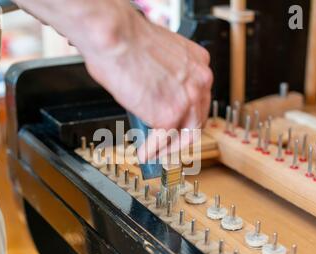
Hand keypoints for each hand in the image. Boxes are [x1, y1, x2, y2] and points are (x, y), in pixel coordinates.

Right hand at [82, 8, 212, 160]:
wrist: (115, 37)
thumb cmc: (126, 39)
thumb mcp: (159, 55)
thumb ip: (165, 78)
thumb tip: (153, 93)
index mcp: (198, 63)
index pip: (200, 98)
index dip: (188, 115)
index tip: (179, 124)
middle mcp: (199, 82)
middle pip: (198, 120)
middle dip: (182, 136)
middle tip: (170, 144)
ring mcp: (186, 101)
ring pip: (186, 135)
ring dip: (170, 148)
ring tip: (157, 153)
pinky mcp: (168, 116)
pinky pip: (162, 140)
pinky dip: (151, 150)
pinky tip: (143, 153)